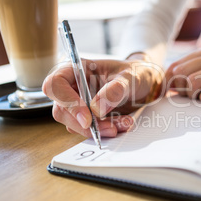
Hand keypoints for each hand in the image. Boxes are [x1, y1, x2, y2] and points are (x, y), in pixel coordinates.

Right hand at [43, 57, 163, 137]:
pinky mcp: (87, 117)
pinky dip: (104, 131)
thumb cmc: (136, 73)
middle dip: (86, 123)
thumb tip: (96, 108)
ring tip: (124, 123)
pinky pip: (88, 129)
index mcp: (77, 69)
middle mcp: (73, 86)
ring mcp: (77, 103)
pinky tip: (122, 124)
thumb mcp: (132, 77)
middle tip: (111, 128)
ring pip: (74, 124)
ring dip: (98, 130)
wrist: (146, 83)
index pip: (55, 84)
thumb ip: (116, 89)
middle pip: (61, 110)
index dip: (67, 102)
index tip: (88, 117)